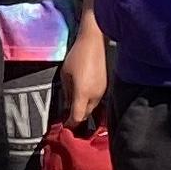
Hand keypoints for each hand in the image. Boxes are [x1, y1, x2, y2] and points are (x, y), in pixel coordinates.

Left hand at [54, 12, 109, 130]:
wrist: (95, 41)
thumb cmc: (78, 55)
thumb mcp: (65, 75)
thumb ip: (67, 92)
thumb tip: (67, 105)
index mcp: (83, 93)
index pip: (77, 118)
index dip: (70, 125)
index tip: (64, 128)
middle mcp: (95, 95)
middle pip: (86, 116)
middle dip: (77, 120)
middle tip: (67, 120)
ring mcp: (102, 91)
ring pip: (92, 108)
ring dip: (83, 111)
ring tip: (73, 108)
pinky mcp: (105, 86)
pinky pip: (96, 100)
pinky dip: (89, 102)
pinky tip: (82, 97)